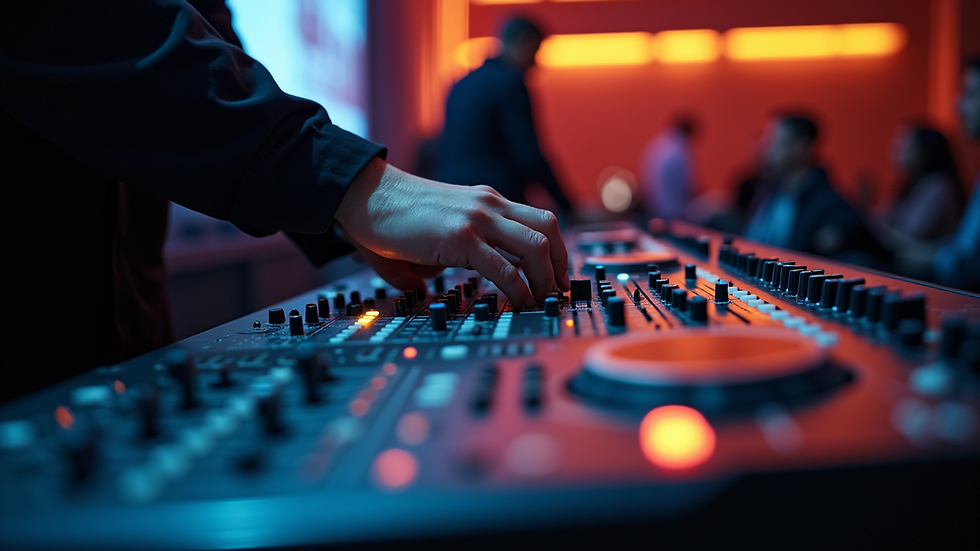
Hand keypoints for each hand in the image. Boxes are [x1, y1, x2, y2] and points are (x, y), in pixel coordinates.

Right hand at [334, 158, 570, 307]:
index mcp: (485, 200)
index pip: (537, 221)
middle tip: (556, 293)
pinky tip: (518, 303)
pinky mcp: (461, 237)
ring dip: (546, 279)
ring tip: (542, 302)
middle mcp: (489, 204)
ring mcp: (477, 218)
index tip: (555, 277)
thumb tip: (425, 285)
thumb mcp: (428, 232)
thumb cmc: (389, 215)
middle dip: (560, 265)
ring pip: (536, 247)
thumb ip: (435, 256)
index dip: (555, 251)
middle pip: (548, 230)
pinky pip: (504, 268)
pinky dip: (519, 290)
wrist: (363, 196)